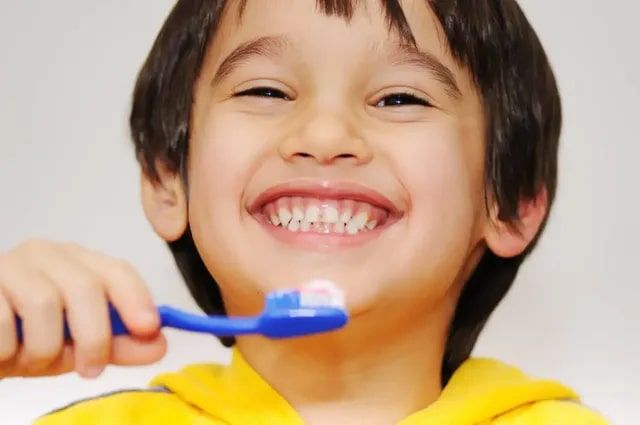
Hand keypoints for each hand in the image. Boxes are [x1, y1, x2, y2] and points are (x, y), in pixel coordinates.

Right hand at [0, 240, 166, 378]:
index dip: (136, 298)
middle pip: (86, 286)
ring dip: (43, 348)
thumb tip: (159, 345)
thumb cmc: (24, 337)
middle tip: (90, 369)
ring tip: (31, 360)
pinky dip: (8, 350)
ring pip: (44, 303)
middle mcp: (46, 254)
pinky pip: (2, 322)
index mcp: (77, 262)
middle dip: (94, 336)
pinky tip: (4, 352)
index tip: (150, 329)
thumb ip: (116, 345)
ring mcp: (9, 264)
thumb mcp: (73, 346)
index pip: (116, 270)